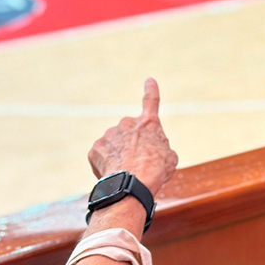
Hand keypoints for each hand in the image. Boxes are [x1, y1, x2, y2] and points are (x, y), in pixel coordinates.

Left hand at [88, 78, 177, 195]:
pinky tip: (114, 174)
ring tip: (126, 172)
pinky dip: (106, 165)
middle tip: (138, 164)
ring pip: (114, 145)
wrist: (132, 183)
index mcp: (149, 124)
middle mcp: (127, 123)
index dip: (151, 91)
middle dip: (131, 145)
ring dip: (119, 156)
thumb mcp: (169, 158)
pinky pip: (102, 157)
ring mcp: (109, 135)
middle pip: (129, 134)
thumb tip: (153, 150)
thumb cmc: (155, 172)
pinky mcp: (96, 149)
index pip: (151, 102)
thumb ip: (160, 148)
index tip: (149, 81)